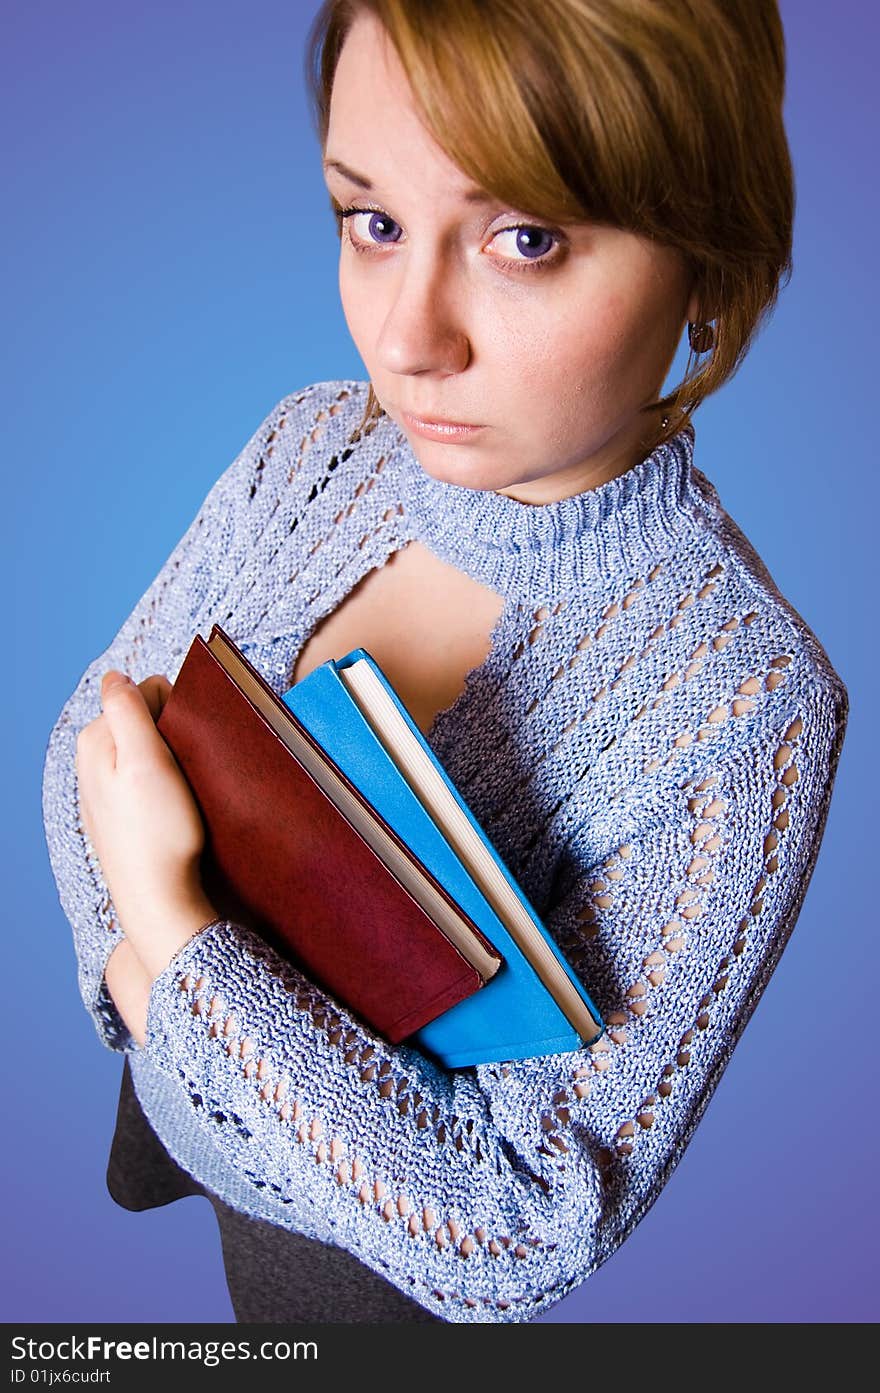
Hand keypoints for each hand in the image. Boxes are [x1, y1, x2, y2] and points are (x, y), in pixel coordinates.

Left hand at [76, 670, 217, 978]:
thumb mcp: (146, 760)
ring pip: (144, 751)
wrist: (158, 897)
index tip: (185, 744)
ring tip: (181, 791)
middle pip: (141, 721)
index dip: (173, 710)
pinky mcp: (118, 814)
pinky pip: (143, 780)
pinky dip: (162, 785)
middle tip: (186, 768)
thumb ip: (127, 711)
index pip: (143, 693)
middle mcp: (90, 762)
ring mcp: (102, 791)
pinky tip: (171, 811)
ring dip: (168, 761)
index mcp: (94, 740)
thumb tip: (116, 676)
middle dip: (169, 734)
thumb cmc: (158, 831)